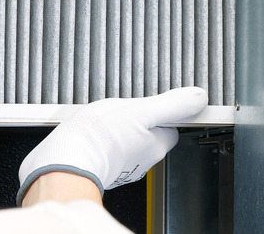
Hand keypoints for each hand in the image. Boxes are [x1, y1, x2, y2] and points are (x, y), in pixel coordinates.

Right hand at [17, 87, 208, 204]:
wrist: (63, 160)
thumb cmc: (100, 137)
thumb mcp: (141, 111)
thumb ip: (172, 104)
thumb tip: (199, 98)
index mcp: (156, 145)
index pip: (171, 127)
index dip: (165, 112)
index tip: (154, 102)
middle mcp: (142, 159)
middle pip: (150, 134)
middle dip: (141, 119)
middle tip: (126, 106)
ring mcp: (121, 165)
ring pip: (129, 140)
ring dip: (121, 128)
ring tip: (107, 116)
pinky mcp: (100, 165)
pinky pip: (108, 147)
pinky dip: (104, 137)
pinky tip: (93, 129)